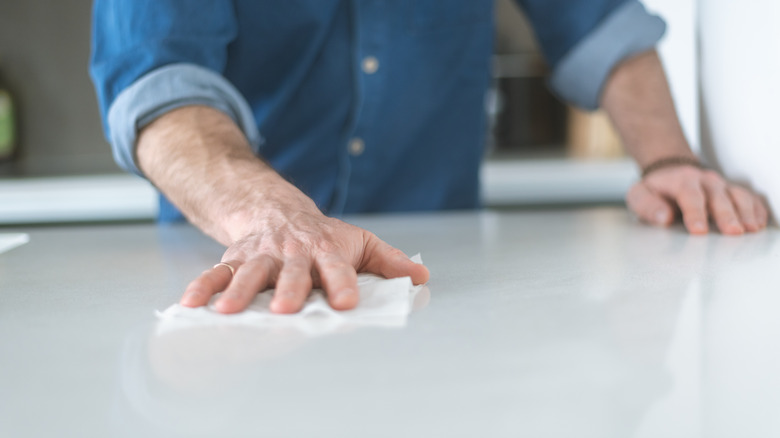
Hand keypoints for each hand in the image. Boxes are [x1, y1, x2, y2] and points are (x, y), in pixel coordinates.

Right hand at [179, 207, 429, 313]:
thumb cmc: (324, 235)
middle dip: (287, 289)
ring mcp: (261, 254)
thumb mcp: (359, 241)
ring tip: (228, 311)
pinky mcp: (235, 258)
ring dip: (238, 290)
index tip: (347, 302)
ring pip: (249, 271)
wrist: (279, 210)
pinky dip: (203, 286)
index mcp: (326, 250)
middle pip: (291, 272)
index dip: (342, 284)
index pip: (337, 269)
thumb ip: (389, 260)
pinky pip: (216, 271)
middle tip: (283, 308)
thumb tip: (422, 275)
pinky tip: (190, 303)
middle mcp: (292, 252)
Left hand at [626, 165, 767, 233]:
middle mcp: (706, 181)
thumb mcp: (639, 194)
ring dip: (747, 212)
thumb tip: (664, 217)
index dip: (695, 213)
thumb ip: (647, 206)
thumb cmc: (655, 190)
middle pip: (719, 196)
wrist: (670, 172)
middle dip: (727, 215)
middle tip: (734, 232)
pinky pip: (750, 198)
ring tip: (752, 229)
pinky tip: (759, 224)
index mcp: (681, 180)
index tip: (699, 230)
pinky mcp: (733, 192)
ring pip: (739, 195)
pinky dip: (757, 210)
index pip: (690, 195)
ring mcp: (722, 185)